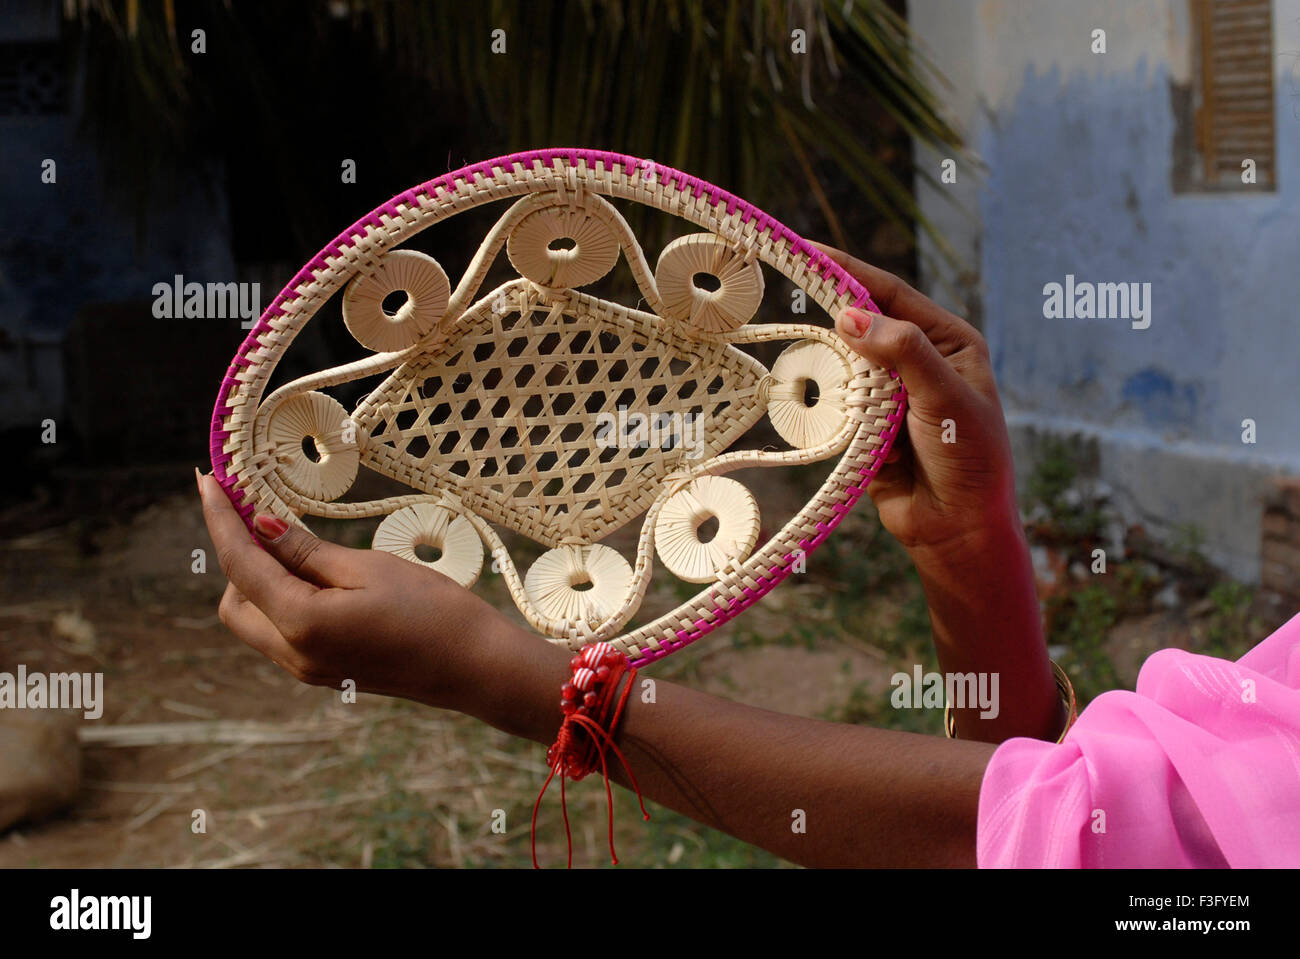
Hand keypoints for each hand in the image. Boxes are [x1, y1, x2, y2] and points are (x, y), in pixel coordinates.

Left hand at [197, 472, 527, 712]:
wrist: (474, 666)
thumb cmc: (433, 613)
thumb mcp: (369, 568)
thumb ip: (307, 551)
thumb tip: (261, 526)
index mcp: (301, 624)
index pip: (241, 565)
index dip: (221, 519)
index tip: (209, 481)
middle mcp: (294, 655)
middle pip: (235, 601)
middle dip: (240, 557)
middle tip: (268, 516)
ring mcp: (308, 669)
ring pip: (255, 619)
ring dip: (261, 580)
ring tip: (298, 544)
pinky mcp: (326, 671)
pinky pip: (282, 632)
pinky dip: (282, 600)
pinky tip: (314, 574)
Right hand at [814, 242, 1019, 560]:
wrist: (959, 530)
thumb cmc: (970, 458)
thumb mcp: (946, 397)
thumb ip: (903, 351)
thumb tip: (849, 315)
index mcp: (947, 341)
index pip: (890, 294)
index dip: (848, 271)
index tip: (808, 251)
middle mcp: (917, 362)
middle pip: (862, 326)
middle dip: (832, 317)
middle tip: (787, 294)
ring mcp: (890, 395)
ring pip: (844, 366)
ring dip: (833, 371)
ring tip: (826, 376)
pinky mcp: (866, 429)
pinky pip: (836, 407)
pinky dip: (830, 409)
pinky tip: (832, 414)